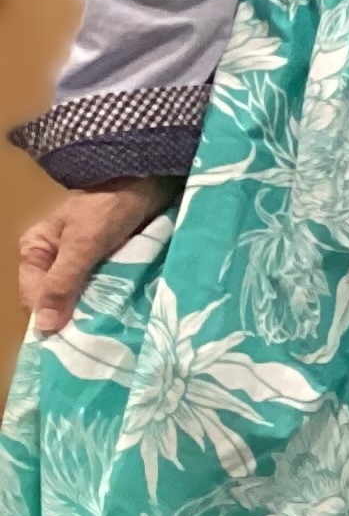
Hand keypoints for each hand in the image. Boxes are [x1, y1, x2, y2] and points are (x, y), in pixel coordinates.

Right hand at [16, 179, 177, 337]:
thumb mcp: (82, 245)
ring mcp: (83, 262)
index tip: (73, 337)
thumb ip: (63, 282)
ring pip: (84, 297)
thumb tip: (45, 327)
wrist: (148, 178)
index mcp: (36, 251)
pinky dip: (114, 298)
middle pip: (59, 300)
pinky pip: (106, 288)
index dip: (51, 316)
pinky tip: (125, 311)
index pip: (35, 298)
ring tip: (113, 326)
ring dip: (98, 309)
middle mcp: (54, 259)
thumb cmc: (108, 206)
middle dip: (76, 315)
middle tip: (98, 334)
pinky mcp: (109, 262)